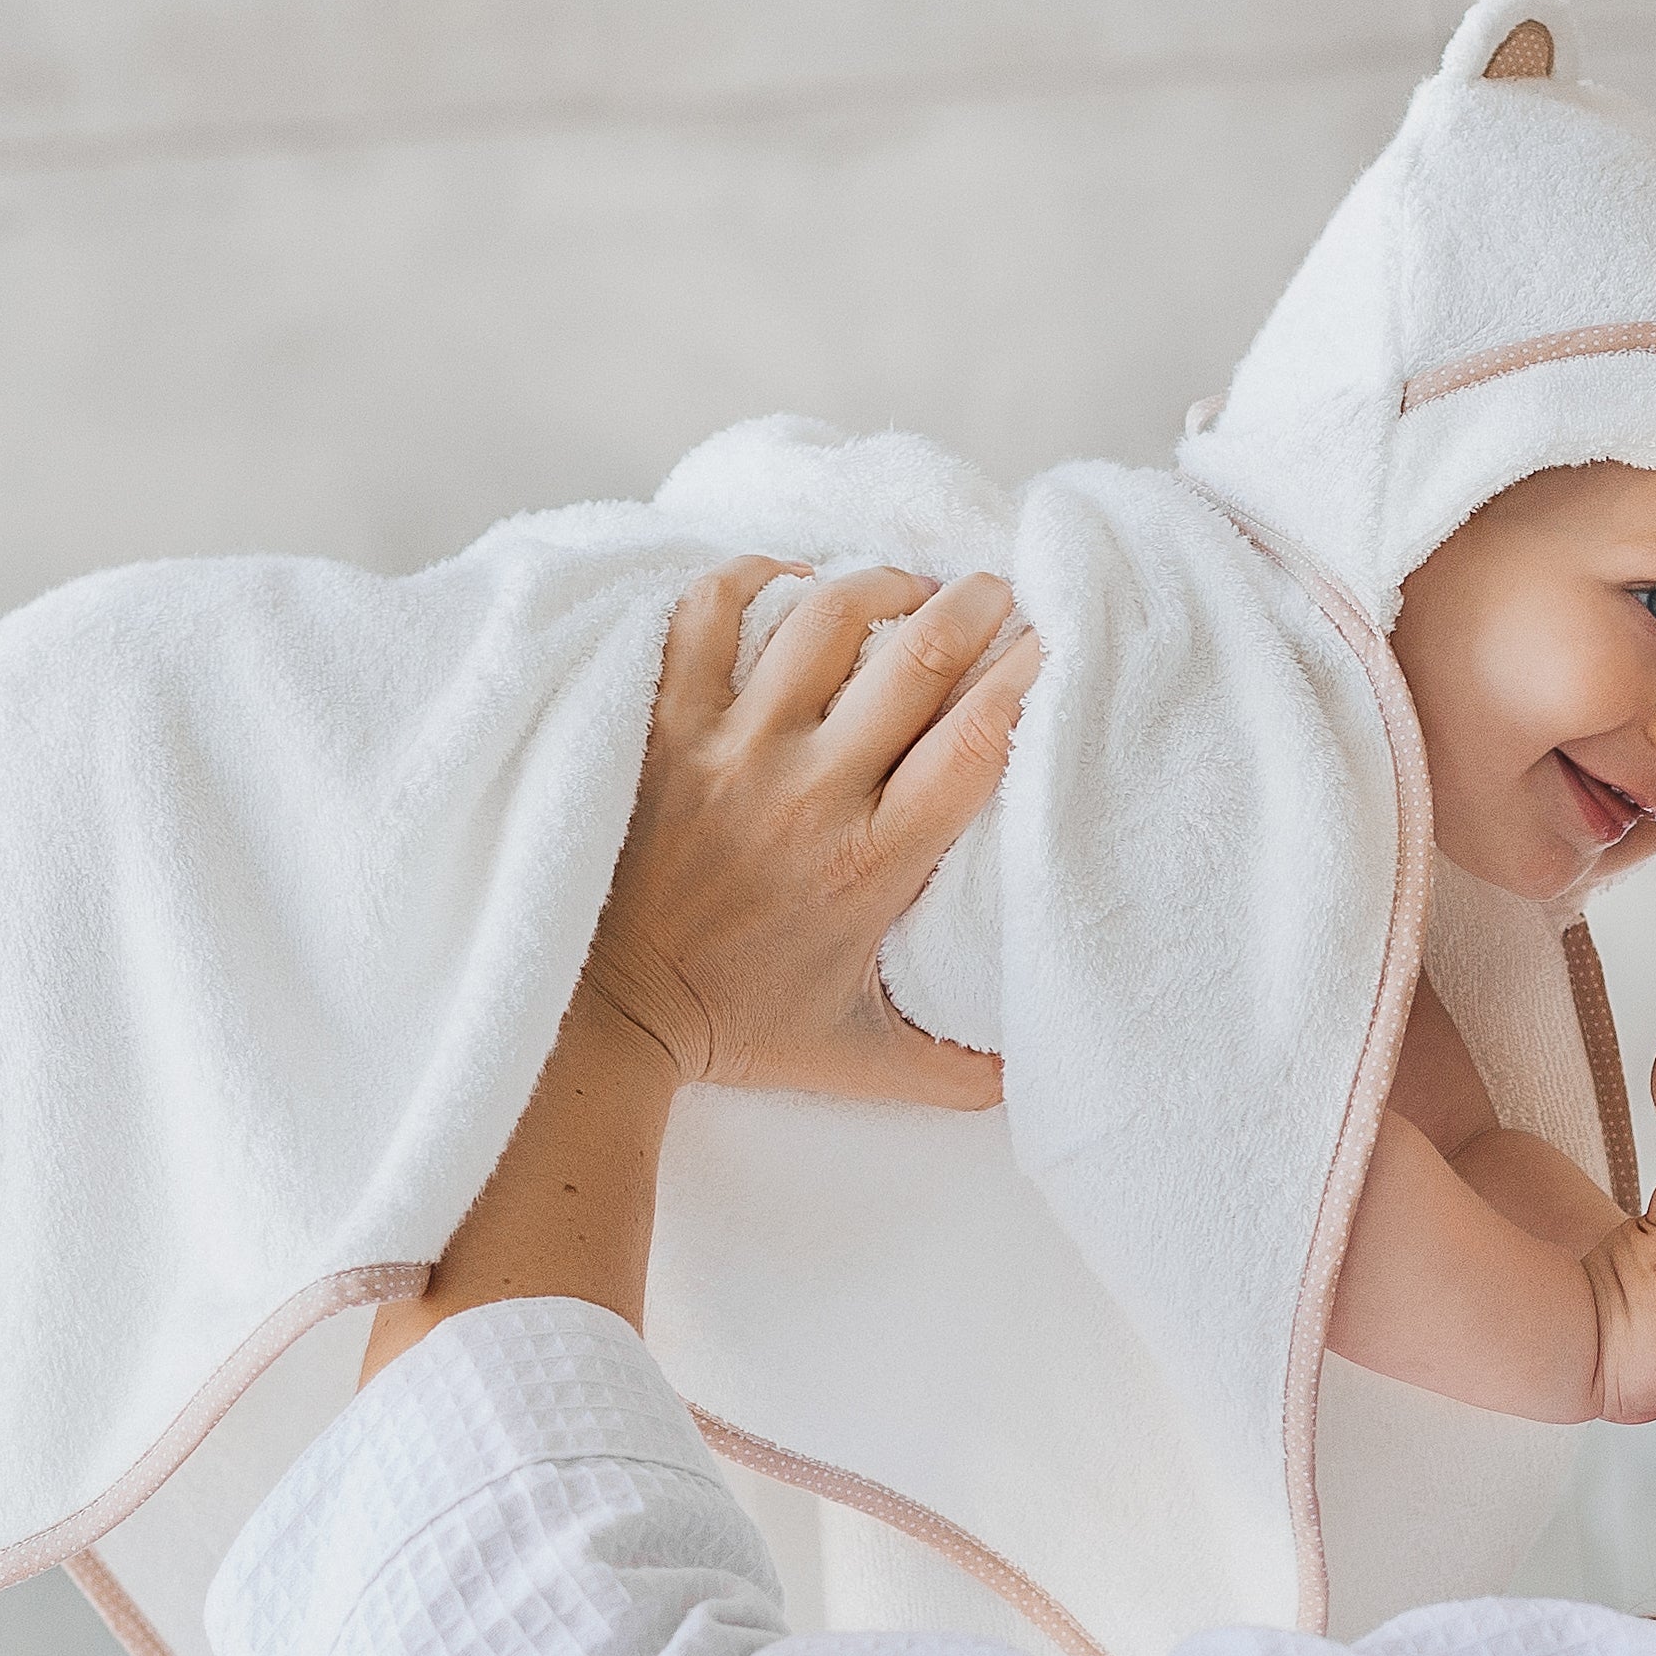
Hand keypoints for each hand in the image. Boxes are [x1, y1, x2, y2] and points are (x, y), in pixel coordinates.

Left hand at [581, 559, 1038, 1110]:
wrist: (601, 1016)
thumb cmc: (730, 1027)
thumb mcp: (859, 1058)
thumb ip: (953, 1069)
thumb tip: (1026, 1078)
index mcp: (874, 862)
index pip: (980, 739)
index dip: (1031, 674)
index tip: (1055, 641)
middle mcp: (810, 791)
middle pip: (918, 654)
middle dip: (974, 604)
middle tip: (994, 590)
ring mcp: (731, 749)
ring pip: (824, 616)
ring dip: (879, 582)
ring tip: (903, 586)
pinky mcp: (662, 726)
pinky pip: (709, 613)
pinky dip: (752, 578)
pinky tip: (786, 583)